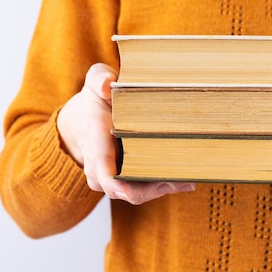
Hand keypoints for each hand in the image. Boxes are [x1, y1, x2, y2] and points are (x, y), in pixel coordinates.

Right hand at [57, 63, 195, 203]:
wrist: (85, 120)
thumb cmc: (96, 99)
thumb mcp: (95, 80)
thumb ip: (99, 77)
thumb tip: (106, 85)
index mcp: (95, 142)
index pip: (102, 171)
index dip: (116, 185)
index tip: (129, 191)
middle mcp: (99, 166)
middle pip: (122, 190)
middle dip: (149, 190)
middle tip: (179, 181)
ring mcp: (111, 176)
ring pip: (134, 193)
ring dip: (159, 190)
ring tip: (187, 181)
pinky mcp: (124, 178)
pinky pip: (140, 190)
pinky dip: (161, 187)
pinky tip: (184, 181)